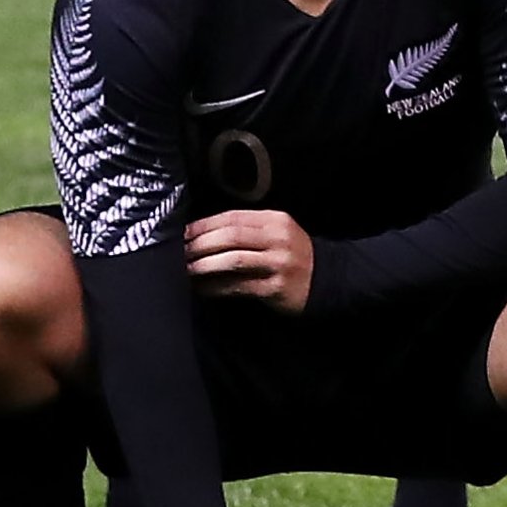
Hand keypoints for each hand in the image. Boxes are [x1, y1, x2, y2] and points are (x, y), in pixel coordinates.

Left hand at [182, 208, 315, 312]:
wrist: (326, 280)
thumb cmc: (292, 255)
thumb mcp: (276, 233)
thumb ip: (247, 229)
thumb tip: (202, 234)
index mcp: (274, 220)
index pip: (232, 217)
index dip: (204, 225)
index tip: (183, 233)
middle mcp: (277, 239)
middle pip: (230, 237)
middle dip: (200, 245)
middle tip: (179, 252)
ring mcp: (278, 264)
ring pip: (233, 260)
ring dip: (204, 265)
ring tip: (187, 269)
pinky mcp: (275, 288)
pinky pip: (238, 286)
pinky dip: (216, 287)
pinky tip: (202, 288)